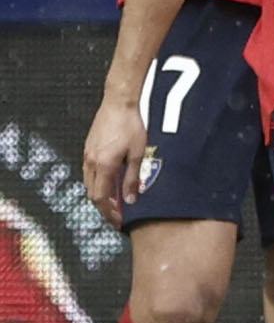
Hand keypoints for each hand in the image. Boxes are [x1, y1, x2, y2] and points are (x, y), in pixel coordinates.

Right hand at [82, 97, 150, 227]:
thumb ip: (133, 178)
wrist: (119, 102)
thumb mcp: (137, 153)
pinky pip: (89, 171)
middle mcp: (91, 162)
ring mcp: (87, 154)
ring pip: (89, 183)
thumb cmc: (132, 124)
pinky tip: (110, 181)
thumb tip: (131, 199)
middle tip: (118, 214)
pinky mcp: (88, 147)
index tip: (119, 220)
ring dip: (100, 194)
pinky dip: (98, 181)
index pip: (101, 198)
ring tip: (115, 200)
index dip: (109, 212)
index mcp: (104, 166)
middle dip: (104, 207)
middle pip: (93, 193)